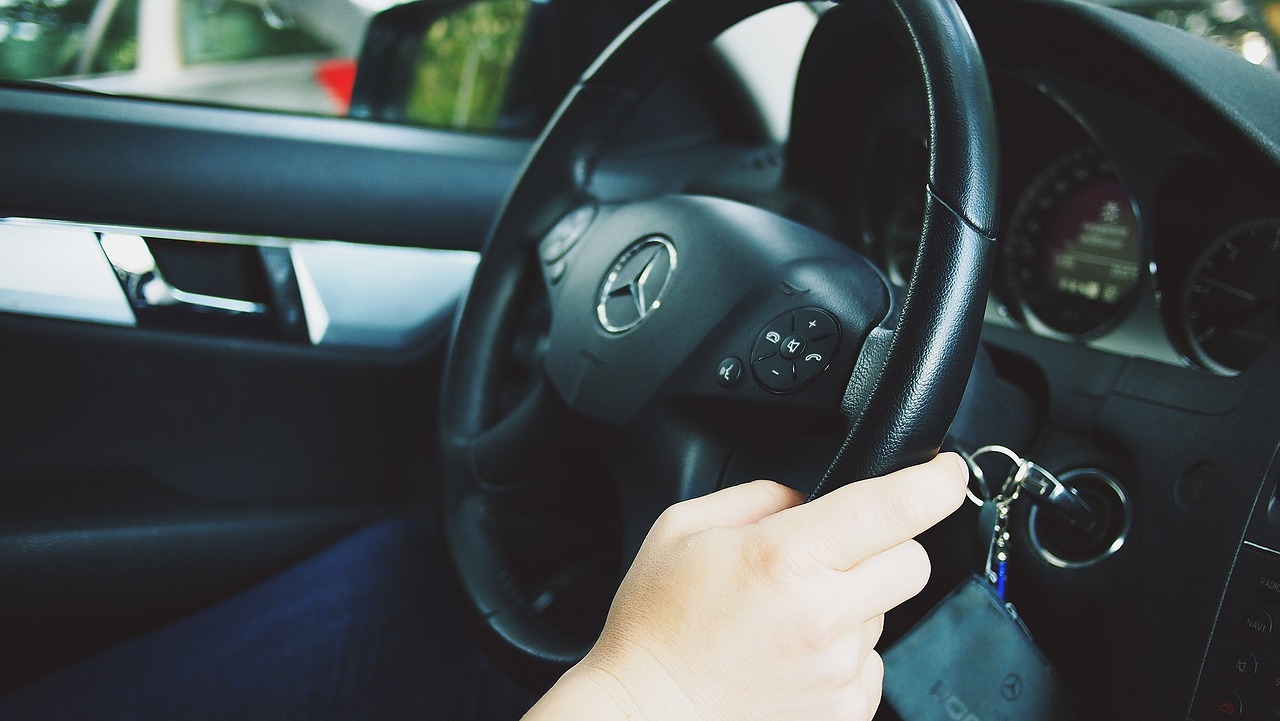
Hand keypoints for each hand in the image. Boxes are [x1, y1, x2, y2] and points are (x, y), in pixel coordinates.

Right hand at [523, 453, 967, 720]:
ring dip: (855, 604)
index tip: (944, 472)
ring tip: (789, 619)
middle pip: (912, 561)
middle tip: (828, 559)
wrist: (646, 714)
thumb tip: (807, 498)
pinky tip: (793, 656)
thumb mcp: (684, 528)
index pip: (896, 506)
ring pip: (887, 612)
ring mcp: (839, 670)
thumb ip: (759, 496)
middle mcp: (824, 614)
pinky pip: (872, 664)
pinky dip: (844, 654)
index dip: (936, 480)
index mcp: (786, 556)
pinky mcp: (845, 711)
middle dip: (882, 548)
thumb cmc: (656, 627)